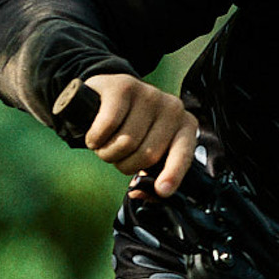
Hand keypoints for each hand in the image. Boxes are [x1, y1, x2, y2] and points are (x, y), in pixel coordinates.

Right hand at [56, 73, 197, 193]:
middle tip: (115, 156)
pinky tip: (94, 136)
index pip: (182, 154)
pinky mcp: (123, 85)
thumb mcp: (145, 150)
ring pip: (126, 142)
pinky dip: (95, 138)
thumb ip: (149, 175)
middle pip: (148, 154)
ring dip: (107, 152)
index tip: (162, 190)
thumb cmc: (129, 128)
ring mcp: (149, 94)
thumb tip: (137, 193)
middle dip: (124, 164)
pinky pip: (108, 125)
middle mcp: (173, 107)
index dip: (172, 174)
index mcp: (185, 126)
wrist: (104, 96)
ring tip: (104, 143)